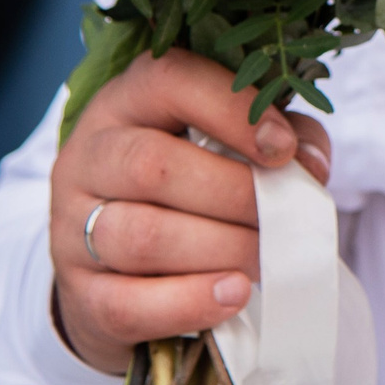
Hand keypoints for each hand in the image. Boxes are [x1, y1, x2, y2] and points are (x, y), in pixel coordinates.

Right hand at [48, 48, 331, 373]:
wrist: (121, 275)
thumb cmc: (189, 194)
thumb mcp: (227, 147)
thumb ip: (280, 138)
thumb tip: (310, 164)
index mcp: (126, 103)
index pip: (167, 81)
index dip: (231, 110)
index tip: (283, 148)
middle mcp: (88, 158)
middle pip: (152, 165)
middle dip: (235, 194)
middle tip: (283, 219)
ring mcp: (74, 229)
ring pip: (143, 236)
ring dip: (222, 249)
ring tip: (265, 258)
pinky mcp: (82, 295)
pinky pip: (129, 303)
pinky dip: (190, 302)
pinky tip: (233, 294)